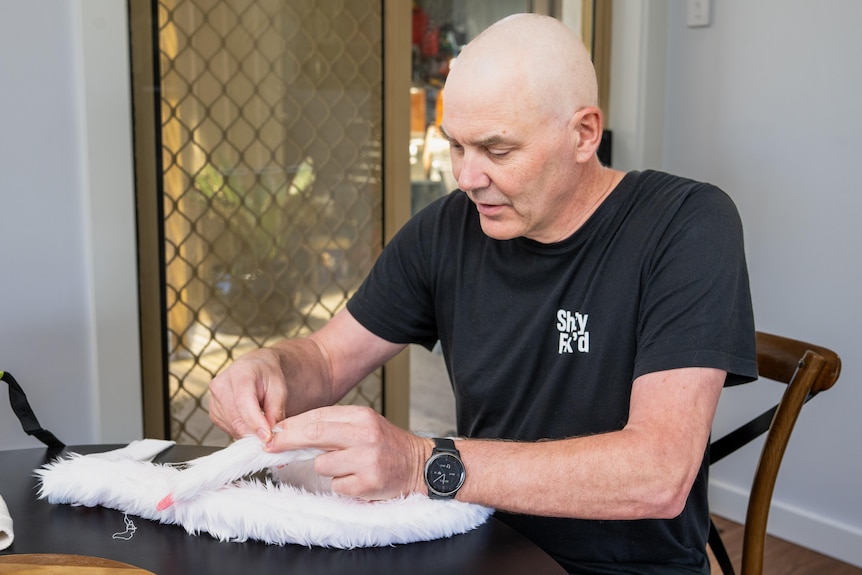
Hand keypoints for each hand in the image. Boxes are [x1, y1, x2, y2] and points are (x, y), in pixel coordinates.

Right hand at [208, 347, 288, 441]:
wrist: (255, 368)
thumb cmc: (267, 376)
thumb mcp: (279, 388)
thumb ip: (276, 410)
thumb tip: (271, 433)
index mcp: (240, 373)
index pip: (244, 402)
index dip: (255, 422)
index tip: (267, 437)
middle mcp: (222, 385)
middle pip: (235, 418)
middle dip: (254, 432)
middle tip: (270, 437)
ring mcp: (214, 398)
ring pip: (231, 426)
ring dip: (248, 432)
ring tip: (262, 424)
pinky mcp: (213, 412)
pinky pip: (227, 429)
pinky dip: (241, 431)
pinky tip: (250, 423)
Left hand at [267, 405, 431, 499]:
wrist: (420, 465)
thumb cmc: (387, 445)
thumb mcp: (364, 425)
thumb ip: (334, 426)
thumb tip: (293, 432)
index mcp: (361, 416)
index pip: (318, 417)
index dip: (292, 426)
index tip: (274, 433)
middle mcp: (364, 435)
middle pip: (315, 435)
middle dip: (288, 441)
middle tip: (271, 447)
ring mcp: (367, 460)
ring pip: (323, 465)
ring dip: (328, 469)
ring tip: (349, 467)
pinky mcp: (368, 483)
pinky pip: (337, 485)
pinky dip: (343, 485)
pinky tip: (359, 480)